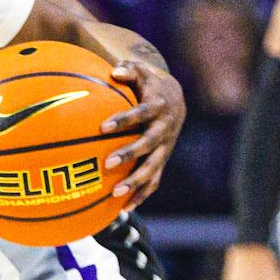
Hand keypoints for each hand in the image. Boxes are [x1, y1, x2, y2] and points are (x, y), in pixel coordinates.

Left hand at [103, 47, 185, 207]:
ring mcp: (164, 149)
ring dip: (135, 182)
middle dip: (129, 154)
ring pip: (152, 168)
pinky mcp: (162, 162)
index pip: (141, 114)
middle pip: (148, 145)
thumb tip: (114, 72)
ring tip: (115, 194)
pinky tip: (123, 209)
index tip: (103, 127)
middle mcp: (164, 130)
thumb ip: (129, 70)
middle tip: (107, 163)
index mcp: (158, 108)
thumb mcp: (142, 73)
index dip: (124, 120)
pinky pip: (153, 182)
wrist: (175, 100)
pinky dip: (141, 195)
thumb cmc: (149, 85)